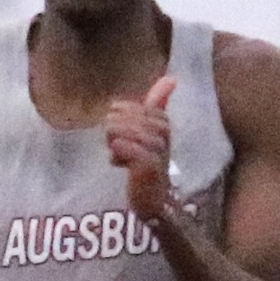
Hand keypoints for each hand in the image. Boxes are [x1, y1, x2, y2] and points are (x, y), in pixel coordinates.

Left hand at [106, 74, 176, 223]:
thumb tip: (171, 78)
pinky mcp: (152, 173)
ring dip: (119, 136)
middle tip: (108, 133)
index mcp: (165, 129)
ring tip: (109, 144)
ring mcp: (160, 157)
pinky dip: (125, 150)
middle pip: (144, 121)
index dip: (129, 110)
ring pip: (141, 136)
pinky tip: (114, 153)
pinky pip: (140, 155)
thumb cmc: (146, 165)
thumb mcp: (145, 134)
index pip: (149, 110)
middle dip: (122, 122)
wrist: (153, 202)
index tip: (113, 113)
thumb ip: (155, 106)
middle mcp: (166, 142)